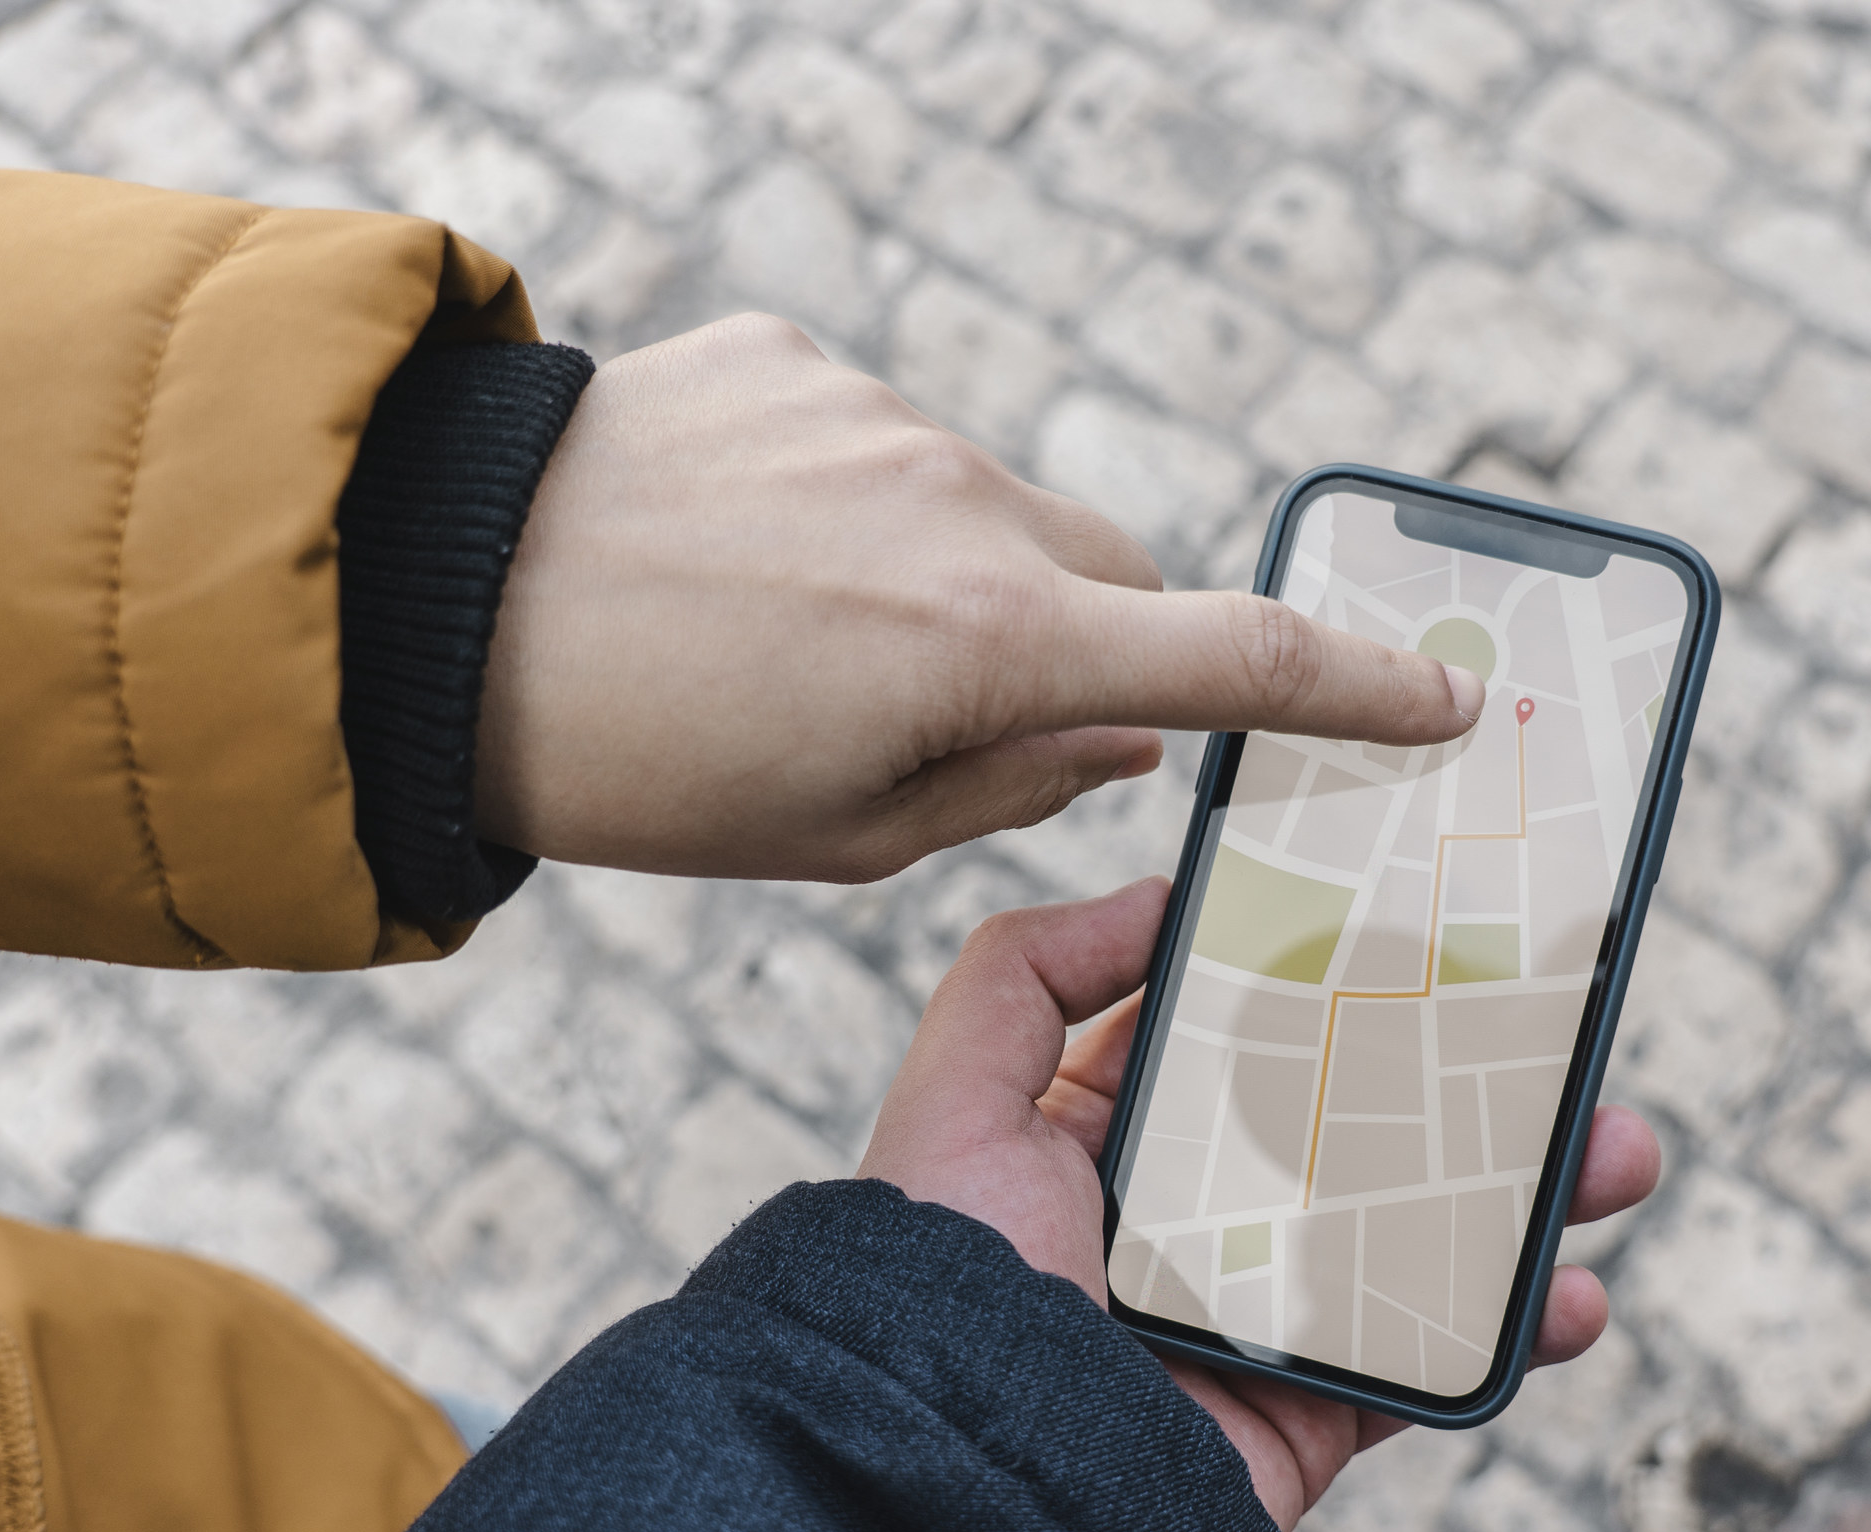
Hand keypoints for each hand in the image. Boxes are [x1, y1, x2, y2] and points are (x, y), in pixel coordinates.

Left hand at [475, 315, 1483, 881]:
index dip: (1358, 687)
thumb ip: (1018, 781)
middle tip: (967, 713)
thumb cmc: (635, 761)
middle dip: (1084, 643)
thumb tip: (1134, 733)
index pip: (1233, 661)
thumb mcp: (841, 835)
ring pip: (987, 506)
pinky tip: (728, 554)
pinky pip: (879, 439)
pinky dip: (850, 503)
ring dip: (945, 573)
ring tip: (786, 637)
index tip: (1446, 700)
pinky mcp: (795, 357)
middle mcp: (961, 501)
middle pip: (1109, 573)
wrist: (424, 604)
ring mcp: (878, 410)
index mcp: (989, 643)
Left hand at [857, 881, 1666, 1531]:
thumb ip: (1028, 974)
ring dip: (1534, 1196)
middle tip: (1565, 1033)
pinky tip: (1571, 1290)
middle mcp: (1196, 1230)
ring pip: (1430, 1240)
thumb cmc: (948, 1288)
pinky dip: (1520, 1330)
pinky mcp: (1312, 1414)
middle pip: (1367, 1130)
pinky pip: (1439, 1367)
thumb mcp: (956, 1098)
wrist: (979, 1484)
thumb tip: (1157, 897)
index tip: (1431, 935)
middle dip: (1477, 1082)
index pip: (1246, 1043)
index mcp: (1112, 1146)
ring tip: (1614, 1152)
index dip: (1337, 987)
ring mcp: (1265, 1324)